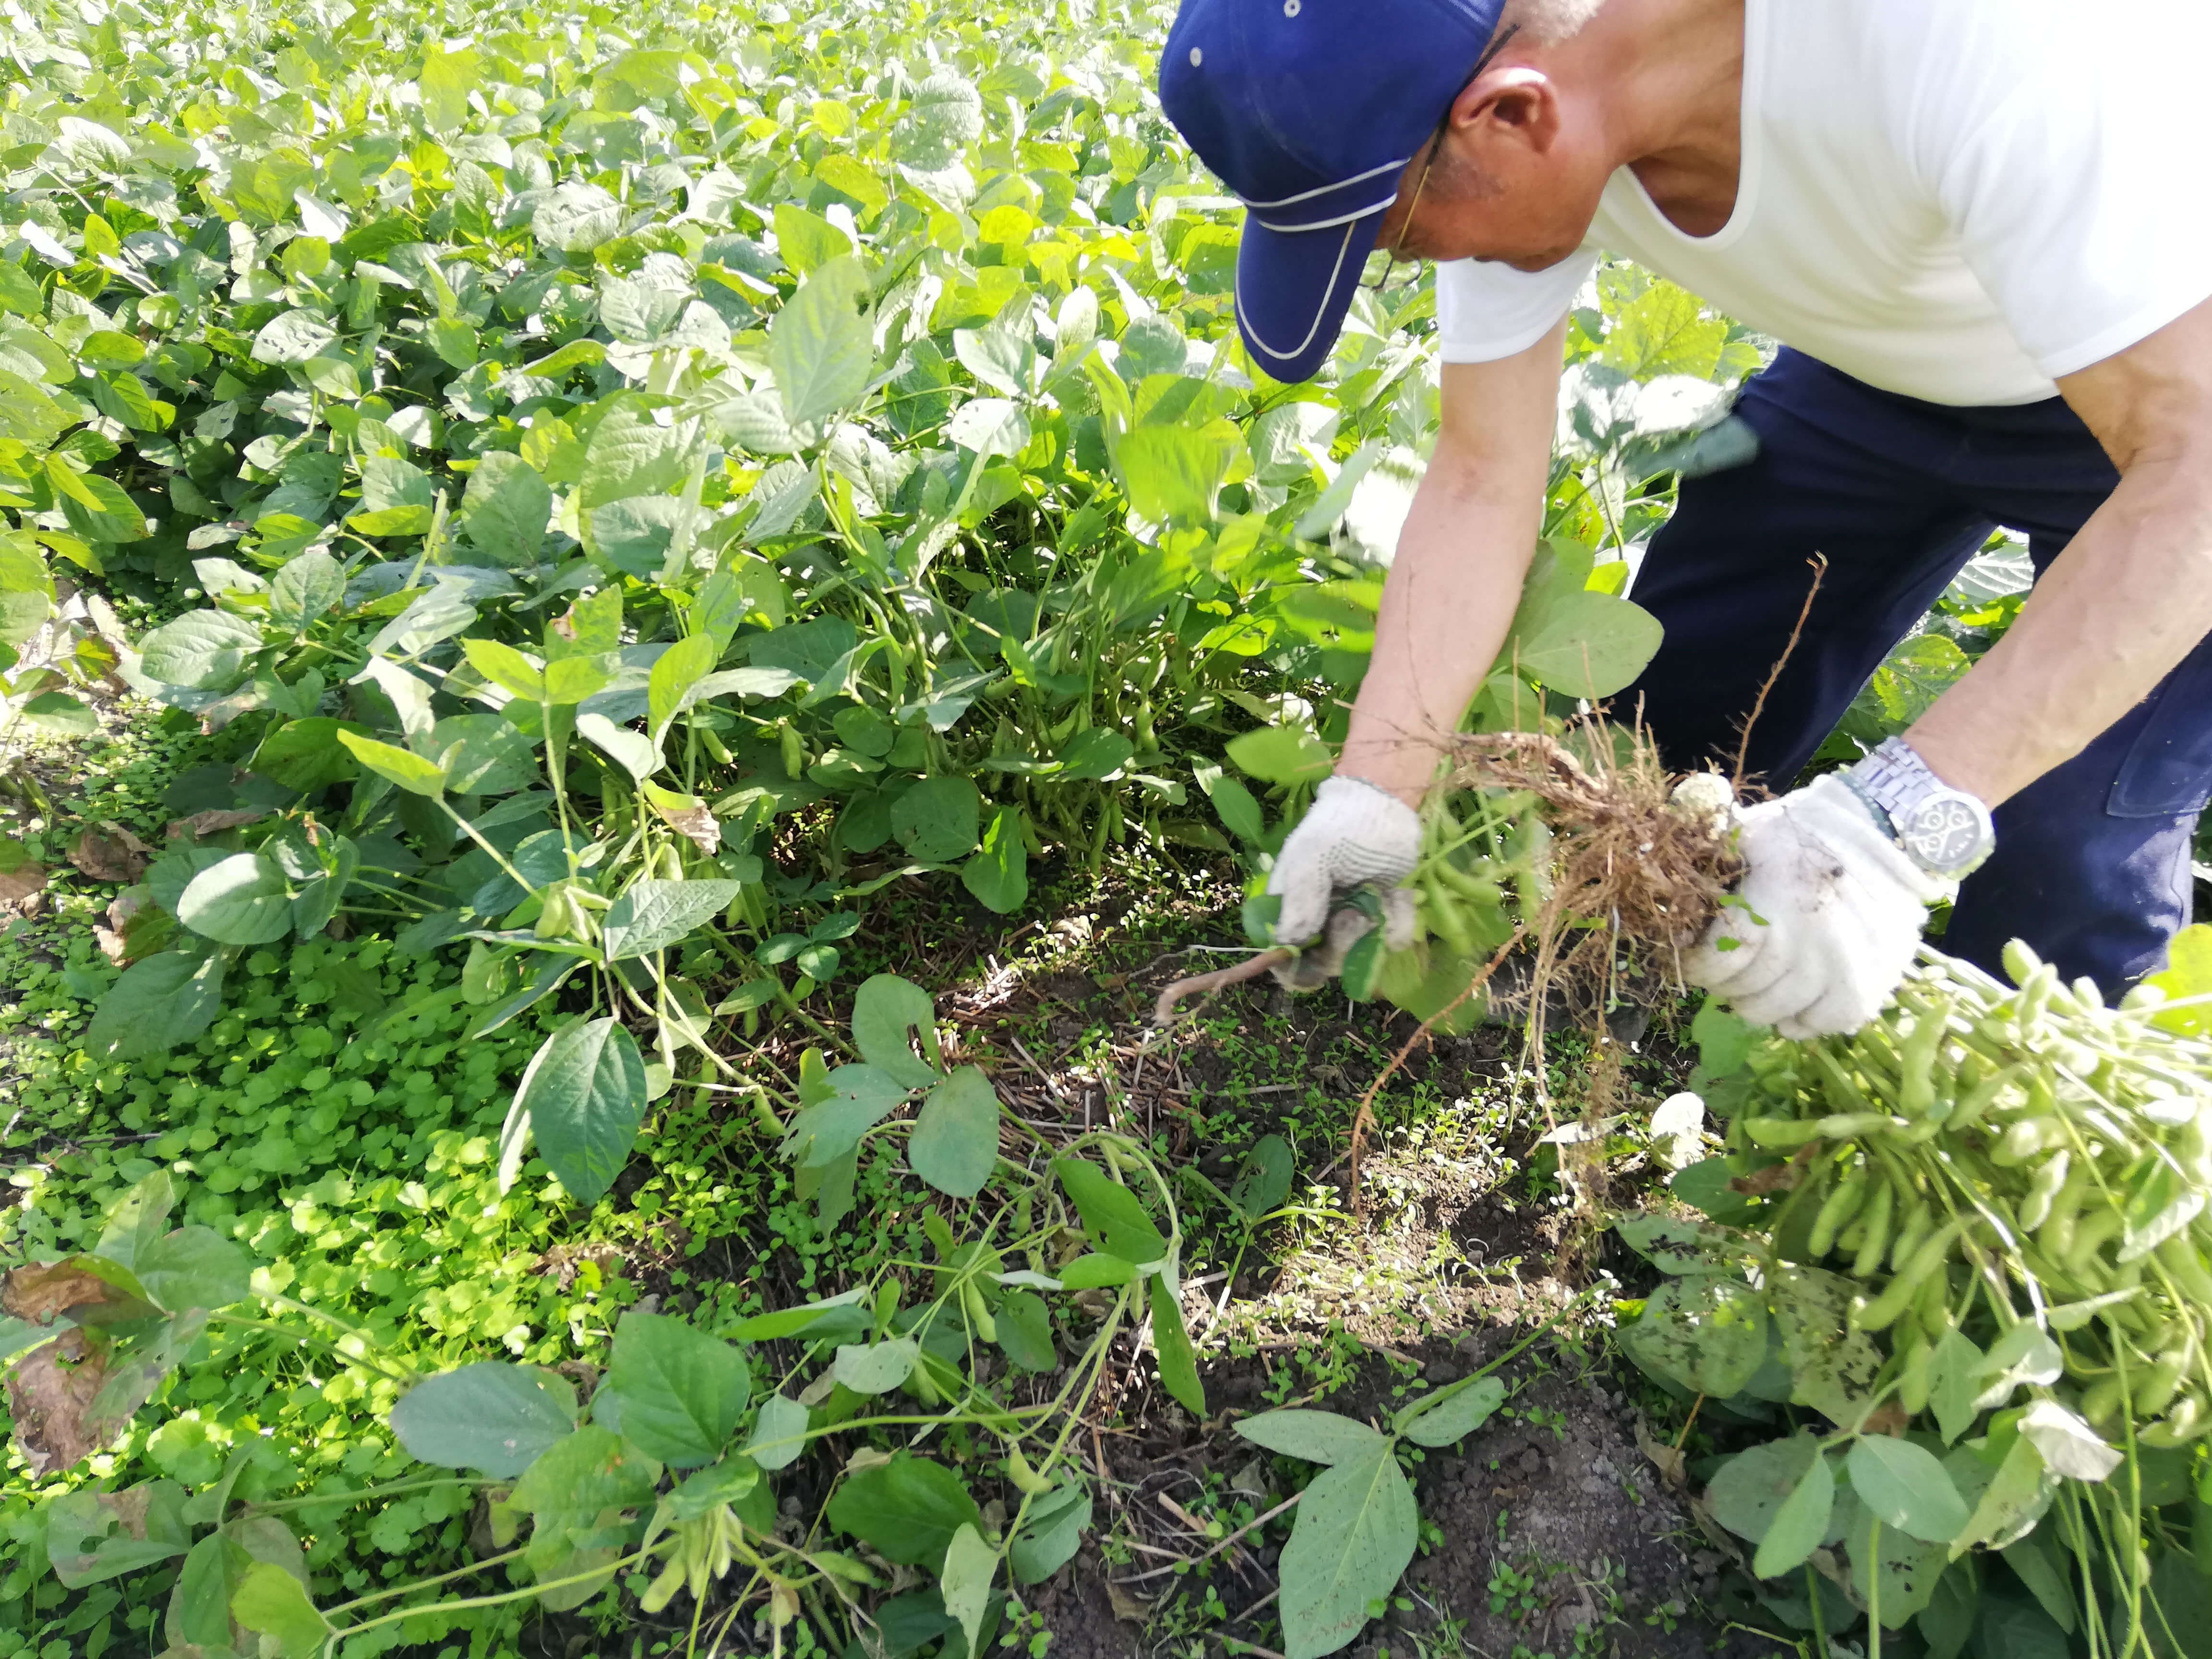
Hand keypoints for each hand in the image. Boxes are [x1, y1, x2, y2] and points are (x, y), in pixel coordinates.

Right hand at [1265, 775, 1420, 985]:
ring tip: (1377, 897)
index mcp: (1291, 905)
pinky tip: (1399, 897)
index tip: (1313, 963)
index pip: (1281, 953)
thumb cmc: (1344, 824)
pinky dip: (1400, 921)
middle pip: (1325, 961)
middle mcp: (1319, 919)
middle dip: (1344, 942)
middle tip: (1354, 915)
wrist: (1389, 803)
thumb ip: (1300, 898)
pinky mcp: (1384, 915)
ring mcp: (1353, 919)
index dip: (1293, 966)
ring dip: (1374, 930)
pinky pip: (1392, 939)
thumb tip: (1287, 943)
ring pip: (1362, 953)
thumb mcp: (1314, 855)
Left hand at [1686, 773, 1950, 1037]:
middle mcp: (1809, 943)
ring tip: (1755, 985)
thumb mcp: (1749, 832)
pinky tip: (1792, 1002)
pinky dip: (1802, 1019)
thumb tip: (1661, 878)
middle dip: (1724, 983)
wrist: (1883, 832)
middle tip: (1725, 970)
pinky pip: (1824, 1022)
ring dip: (1757, 1003)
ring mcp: (1843, 968)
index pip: (1718, 961)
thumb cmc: (1805, 831)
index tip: (1693, 959)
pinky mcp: (1871, 982)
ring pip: (1777, 1012)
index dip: (1698, 966)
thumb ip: (1709, 858)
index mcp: (1774, 904)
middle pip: (1744, 991)